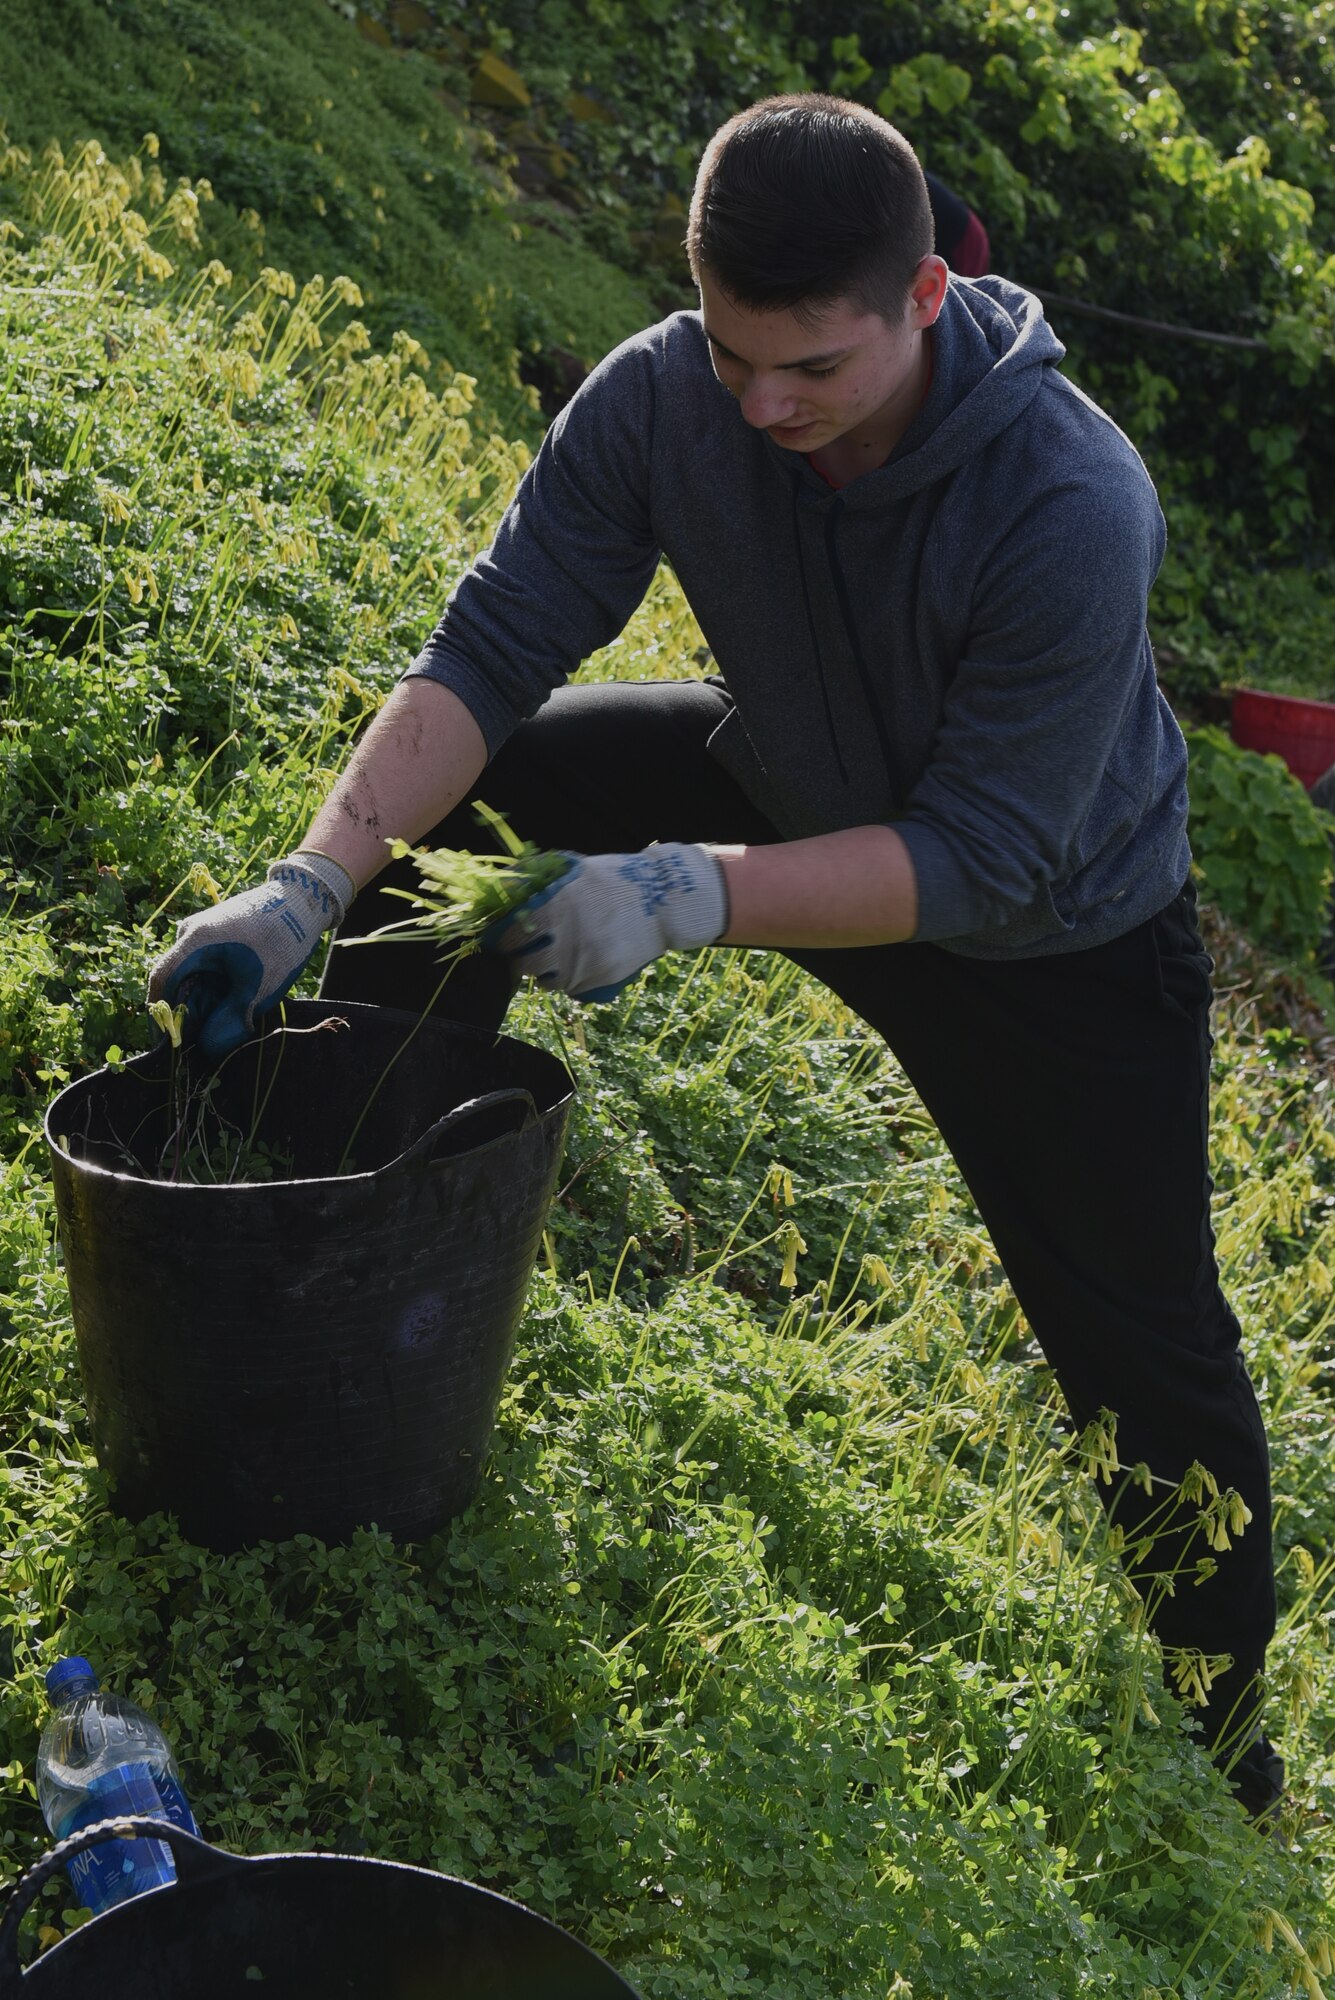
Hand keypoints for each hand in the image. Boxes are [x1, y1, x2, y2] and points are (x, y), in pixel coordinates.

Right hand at [147, 852, 354, 1058]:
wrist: (303, 901)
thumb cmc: (280, 940)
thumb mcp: (259, 987)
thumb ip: (231, 1018)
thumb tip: (208, 1048)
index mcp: (195, 941)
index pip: (162, 981)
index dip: (163, 1015)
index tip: (170, 1045)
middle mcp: (190, 935)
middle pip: (177, 984)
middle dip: (187, 1016)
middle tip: (203, 1045)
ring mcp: (202, 935)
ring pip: (193, 979)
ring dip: (203, 1005)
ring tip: (223, 1029)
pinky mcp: (215, 939)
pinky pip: (205, 970)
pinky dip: (214, 991)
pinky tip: (230, 1009)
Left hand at [487, 843, 727, 1001]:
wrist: (662, 900)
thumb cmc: (612, 881)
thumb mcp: (572, 869)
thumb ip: (535, 880)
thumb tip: (498, 893)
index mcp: (552, 904)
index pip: (507, 934)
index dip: (501, 939)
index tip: (501, 938)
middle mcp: (564, 936)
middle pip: (521, 962)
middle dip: (519, 958)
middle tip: (527, 950)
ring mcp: (582, 961)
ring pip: (543, 979)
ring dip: (542, 971)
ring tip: (554, 956)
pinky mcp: (598, 979)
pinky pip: (569, 988)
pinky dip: (566, 980)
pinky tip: (575, 964)